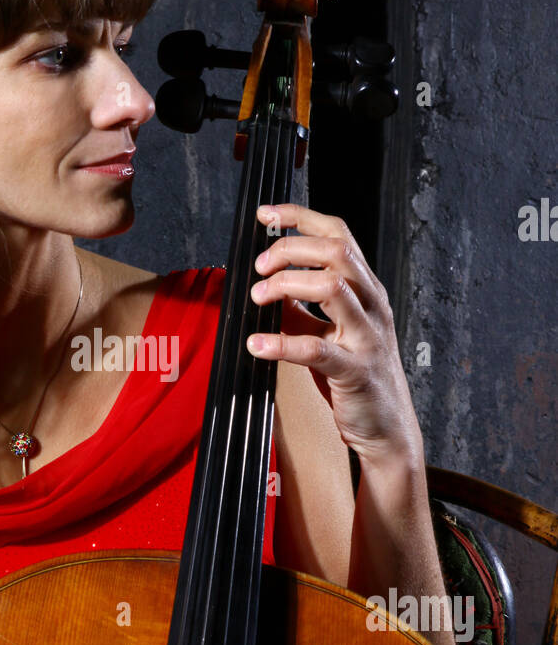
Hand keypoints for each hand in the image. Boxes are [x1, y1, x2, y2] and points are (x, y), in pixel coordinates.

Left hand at [245, 203, 423, 465]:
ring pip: (333, 287)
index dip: (301, 218)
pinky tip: (256, 345)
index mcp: (366, 290)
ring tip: (258, 297)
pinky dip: (282, 343)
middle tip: (258, 267)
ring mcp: (367, 337)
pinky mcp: (355, 371)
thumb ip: (303, 306)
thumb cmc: (357, 377)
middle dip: (290, 250)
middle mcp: (372, 305)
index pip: (339, 234)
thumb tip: (267, 283)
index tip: (266, 215)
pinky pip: (317, 349)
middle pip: (336, 252)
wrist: (387, 429)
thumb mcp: (330, 330)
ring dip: (287, 284)